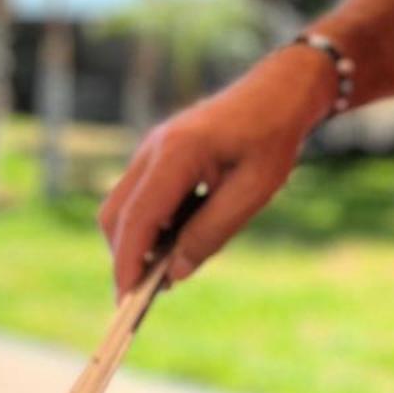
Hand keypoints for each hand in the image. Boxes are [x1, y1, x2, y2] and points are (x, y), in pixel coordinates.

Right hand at [99, 50, 334, 292]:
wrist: (278, 91)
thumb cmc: (272, 137)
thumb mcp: (254, 191)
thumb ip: (213, 232)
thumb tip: (176, 272)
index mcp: (176, 153)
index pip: (138, 218)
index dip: (128, 262)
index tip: (126, 301)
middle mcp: (153, 148)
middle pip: (115, 215)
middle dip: (124, 257)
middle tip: (144, 297)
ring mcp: (151, 149)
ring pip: (123, 207)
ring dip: (137, 242)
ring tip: (169, 270)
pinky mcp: (158, 154)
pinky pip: (140, 196)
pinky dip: (150, 225)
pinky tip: (179, 241)